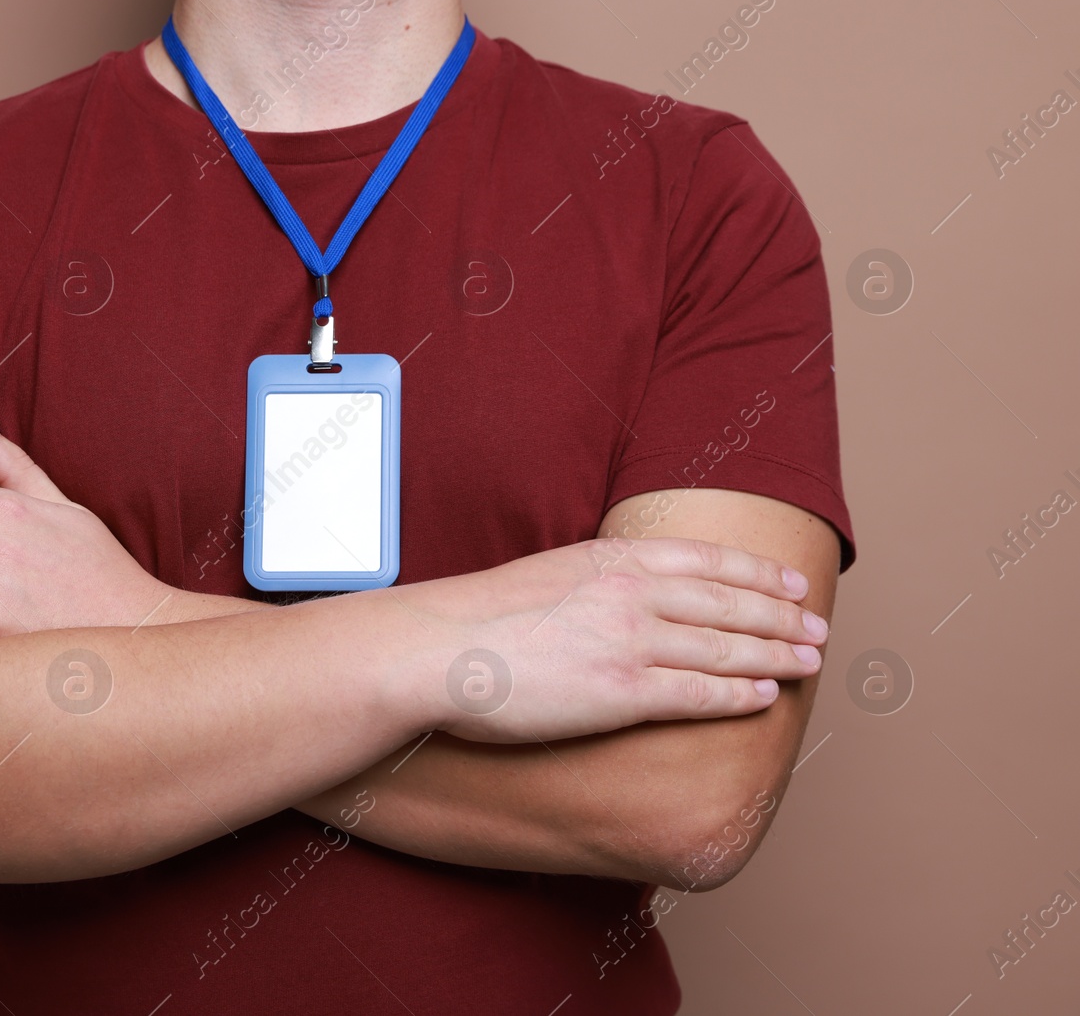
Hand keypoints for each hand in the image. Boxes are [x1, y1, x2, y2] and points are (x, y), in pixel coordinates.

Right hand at [403, 536, 827, 742]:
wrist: (438, 648)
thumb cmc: (477, 618)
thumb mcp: (546, 574)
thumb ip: (592, 581)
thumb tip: (616, 594)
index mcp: (612, 559)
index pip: (705, 560)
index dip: (756, 573)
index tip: (789, 583)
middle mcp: (631, 593)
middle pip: (729, 602)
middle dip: (782, 615)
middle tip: (818, 628)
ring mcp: (629, 642)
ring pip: (725, 647)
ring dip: (775, 654)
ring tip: (808, 663)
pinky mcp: (620, 692)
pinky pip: (697, 693)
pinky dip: (737, 694)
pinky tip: (763, 697)